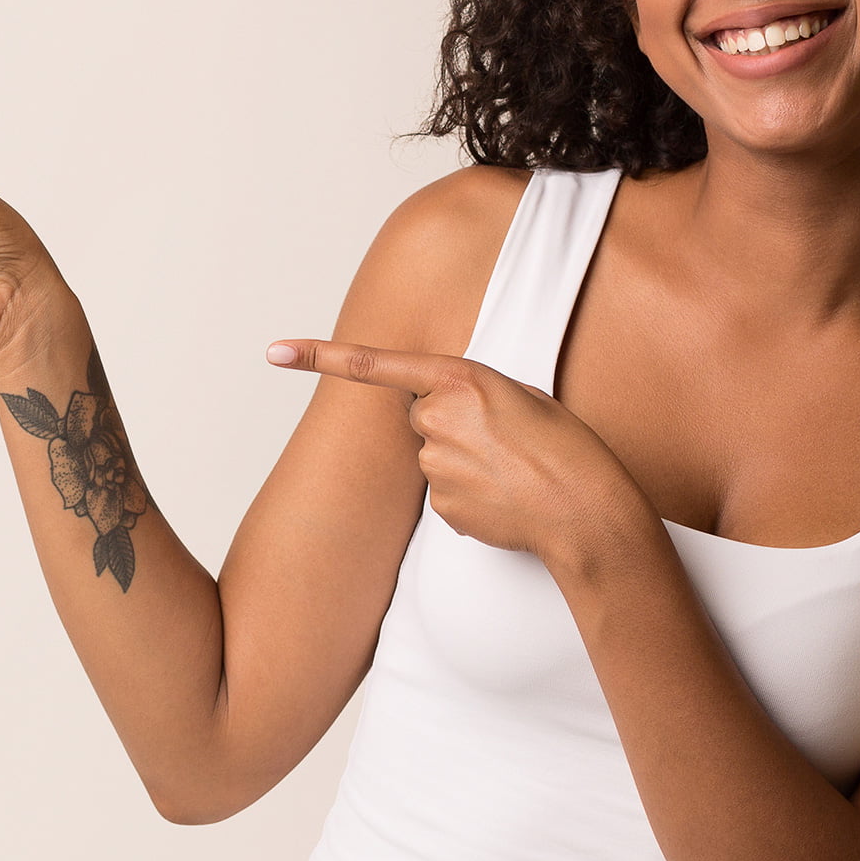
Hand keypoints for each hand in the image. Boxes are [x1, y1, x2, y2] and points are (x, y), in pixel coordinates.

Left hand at [267, 339, 649, 563]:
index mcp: (461, 378)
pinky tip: (504, 499)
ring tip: (510, 472)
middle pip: (421, 418)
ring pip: (434, 458)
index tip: (275, 352)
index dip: (320, 356)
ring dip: (464, 463)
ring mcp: (436, 465)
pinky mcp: (441, 507)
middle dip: (451, 427)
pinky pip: (445, 495)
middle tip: (502, 441)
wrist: (584, 508)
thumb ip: (471, 396)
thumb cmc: (565, 447)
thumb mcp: (522, 397)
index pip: (377, 364)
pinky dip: (469, 496)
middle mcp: (439, 418)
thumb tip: (438, 421)